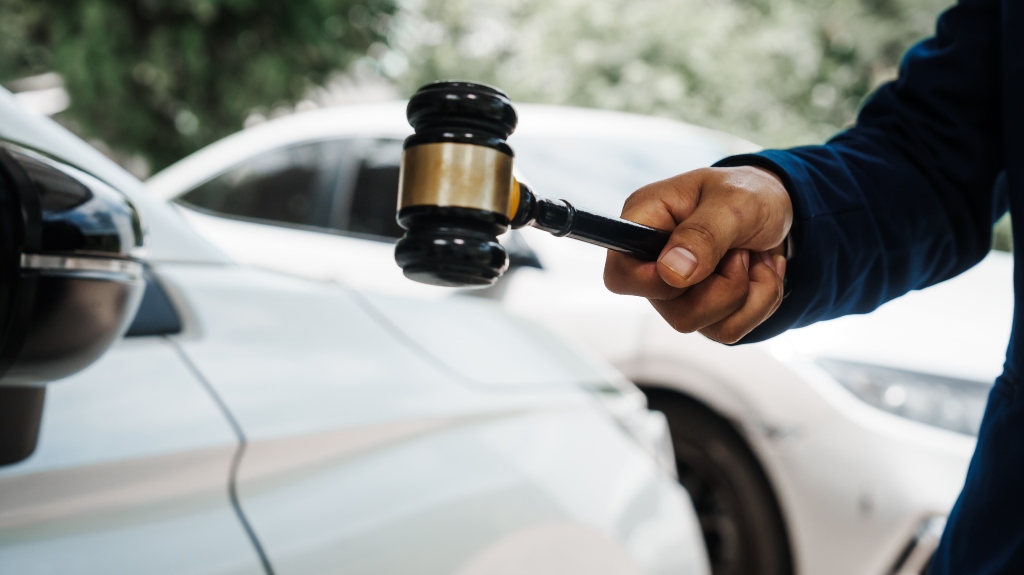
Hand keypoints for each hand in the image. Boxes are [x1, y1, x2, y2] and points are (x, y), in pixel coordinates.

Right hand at [604, 166, 792, 343]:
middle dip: (723, 286)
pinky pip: (727, 331)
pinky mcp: (704, 310)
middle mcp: (655, 263)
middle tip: (740, 251)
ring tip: (753, 258)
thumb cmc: (749, 193)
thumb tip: (671, 273)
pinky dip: (759, 304)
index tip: (693, 267)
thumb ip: (702, 234)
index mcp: (646, 223)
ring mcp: (678, 292)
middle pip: (672, 310)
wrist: (781, 209)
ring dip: (747, 293)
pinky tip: (760, 273)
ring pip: (702, 325)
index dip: (651, 283)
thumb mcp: (733, 201)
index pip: (620, 275)